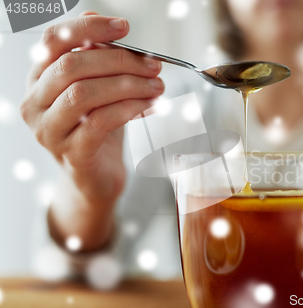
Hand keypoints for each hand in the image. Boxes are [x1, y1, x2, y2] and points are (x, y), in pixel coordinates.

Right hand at [21, 11, 163, 204]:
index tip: (124, 27)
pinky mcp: (72, 153)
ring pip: (84, 93)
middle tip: (153, 64)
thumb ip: (99, 59)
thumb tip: (108, 26)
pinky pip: (100, 122)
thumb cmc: (98, 129)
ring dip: (128, 85)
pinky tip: (150, 105)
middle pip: (72, 66)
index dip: (89, 28)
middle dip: (120, 60)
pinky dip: (130, 108)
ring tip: (156, 85)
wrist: (97, 177)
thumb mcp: (99, 90)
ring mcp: (50, 130)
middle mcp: (35, 103)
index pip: (54, 41)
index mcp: (39, 79)